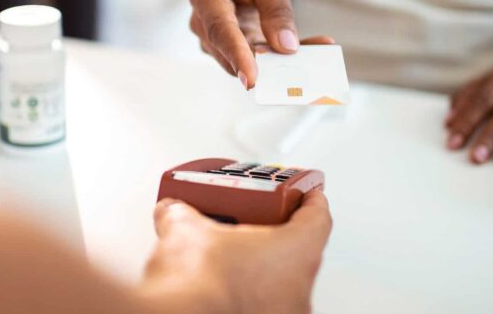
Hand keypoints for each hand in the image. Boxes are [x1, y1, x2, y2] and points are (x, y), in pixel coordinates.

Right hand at [142, 190, 332, 313]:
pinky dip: (250, 291)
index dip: (311, 199)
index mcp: (296, 254)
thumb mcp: (185, 230)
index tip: (306, 192)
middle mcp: (299, 290)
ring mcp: (283, 313)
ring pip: (284, 281)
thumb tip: (174, 211)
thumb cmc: (197, 286)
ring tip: (235, 252)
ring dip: (264, 266)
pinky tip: (223, 283)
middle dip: (279, 233)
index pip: (318, 217)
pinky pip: (266, 303)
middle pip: (303, 251)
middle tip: (261, 219)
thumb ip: (183, 213)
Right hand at [189, 0, 332, 88]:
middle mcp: (203, 20)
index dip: (236, 55)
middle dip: (263, 64)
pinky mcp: (232, 46)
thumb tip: (285, 47)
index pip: (220, 30)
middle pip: (228, 52)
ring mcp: (215, 36)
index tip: (252, 78)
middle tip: (299, 68)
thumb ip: (277, 11)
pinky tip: (309, 50)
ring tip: (313, 54)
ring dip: (276, 61)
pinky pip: (255, 59)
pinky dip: (280, 57)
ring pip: (243, 61)